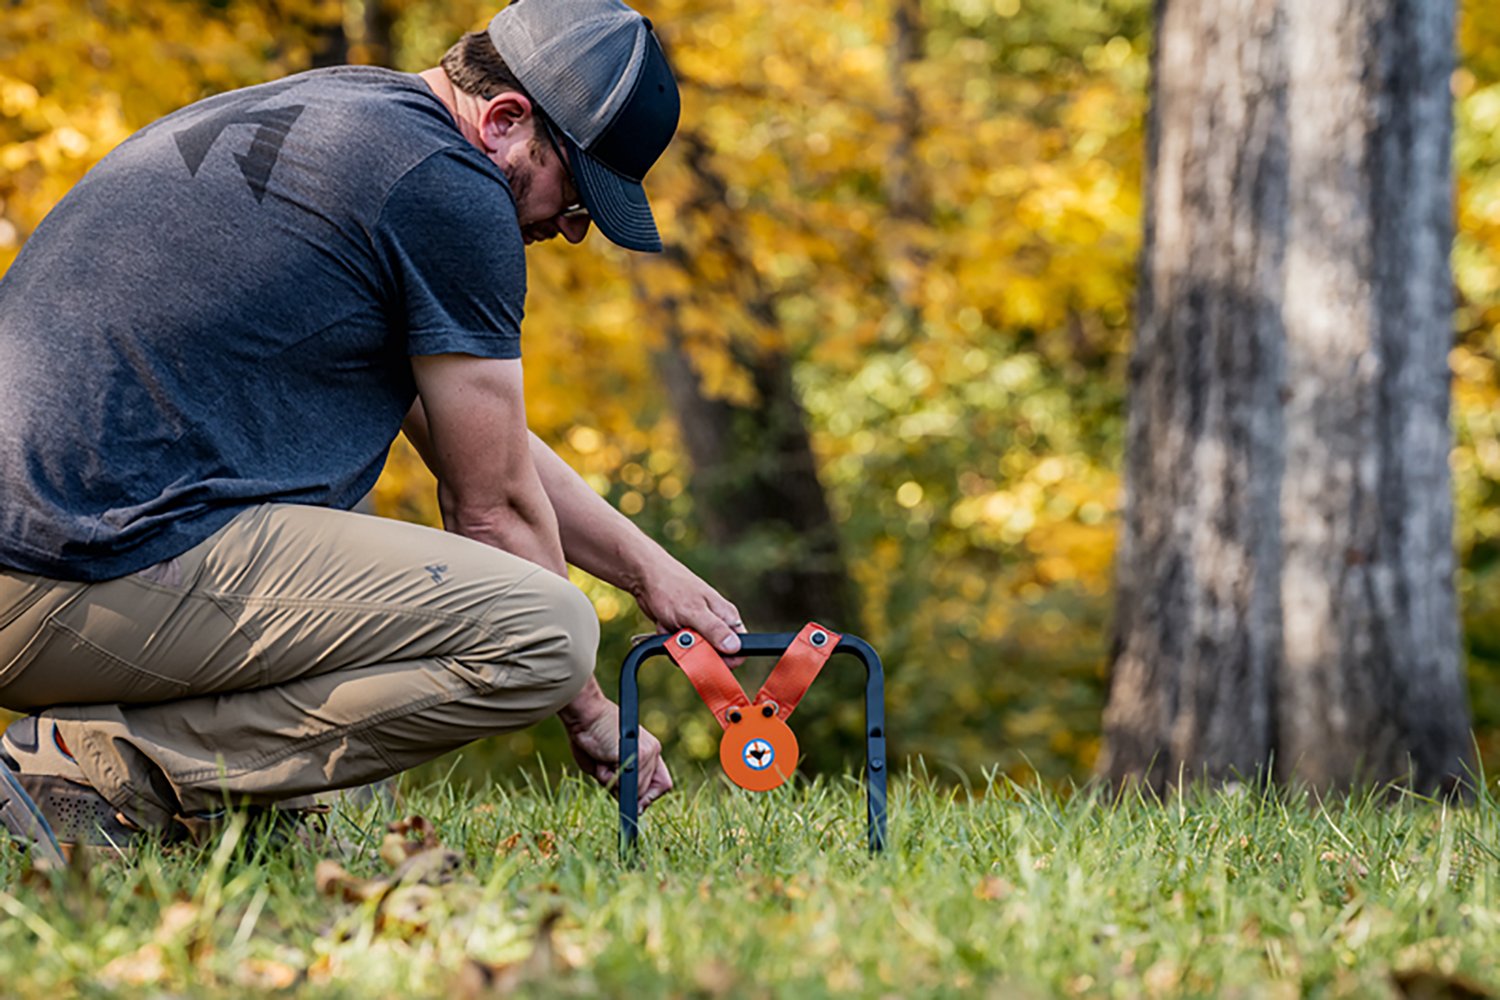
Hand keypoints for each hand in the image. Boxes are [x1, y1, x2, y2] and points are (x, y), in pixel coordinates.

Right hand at [559, 681, 672, 809]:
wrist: (585, 716)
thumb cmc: (591, 739)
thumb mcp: (608, 768)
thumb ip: (624, 785)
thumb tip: (638, 810)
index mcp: (649, 752)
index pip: (662, 784)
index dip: (648, 797)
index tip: (633, 803)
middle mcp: (653, 752)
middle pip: (647, 792)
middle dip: (624, 790)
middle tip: (608, 770)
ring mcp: (648, 753)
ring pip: (636, 790)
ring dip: (613, 782)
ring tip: (602, 759)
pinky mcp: (639, 754)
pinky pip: (626, 783)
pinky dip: (609, 777)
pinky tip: (603, 758)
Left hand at [629, 557, 745, 658]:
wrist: (645, 577)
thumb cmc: (671, 587)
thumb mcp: (693, 612)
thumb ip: (714, 630)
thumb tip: (735, 647)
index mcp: (726, 617)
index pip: (738, 649)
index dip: (725, 660)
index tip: (706, 657)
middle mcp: (716, 622)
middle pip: (713, 655)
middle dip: (694, 651)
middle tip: (682, 635)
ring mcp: (699, 626)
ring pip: (693, 652)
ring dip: (678, 644)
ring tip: (671, 625)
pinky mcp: (684, 629)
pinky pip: (679, 646)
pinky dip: (669, 639)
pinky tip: (664, 624)